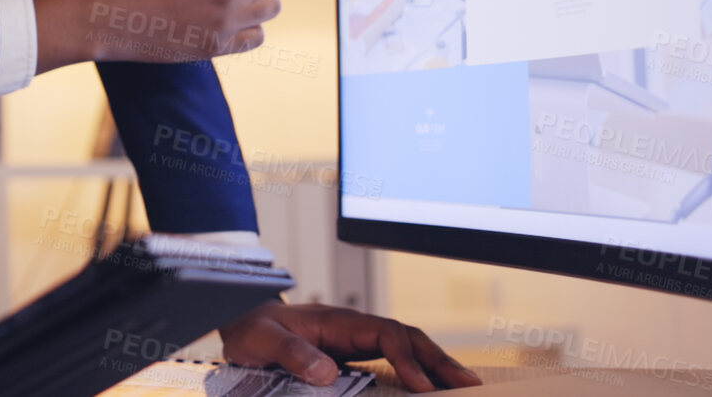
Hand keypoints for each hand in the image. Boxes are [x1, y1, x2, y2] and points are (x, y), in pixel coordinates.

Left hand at [219, 301, 480, 391]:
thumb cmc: (252, 330)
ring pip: (406, 348)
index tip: (420, 386)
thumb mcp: (262, 340)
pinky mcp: (354, 356)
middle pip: (407, 337)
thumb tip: (329, 371)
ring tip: (465, 387)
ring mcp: (356, 341)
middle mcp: (353, 328)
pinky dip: (416, 373)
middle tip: (470, 385)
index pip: (386, 334)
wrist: (242, 322)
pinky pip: (393, 361)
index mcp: (337, 321)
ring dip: (435, 366)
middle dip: (438, 359)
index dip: (406, 359)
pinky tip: (430, 389)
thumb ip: (292, 353)